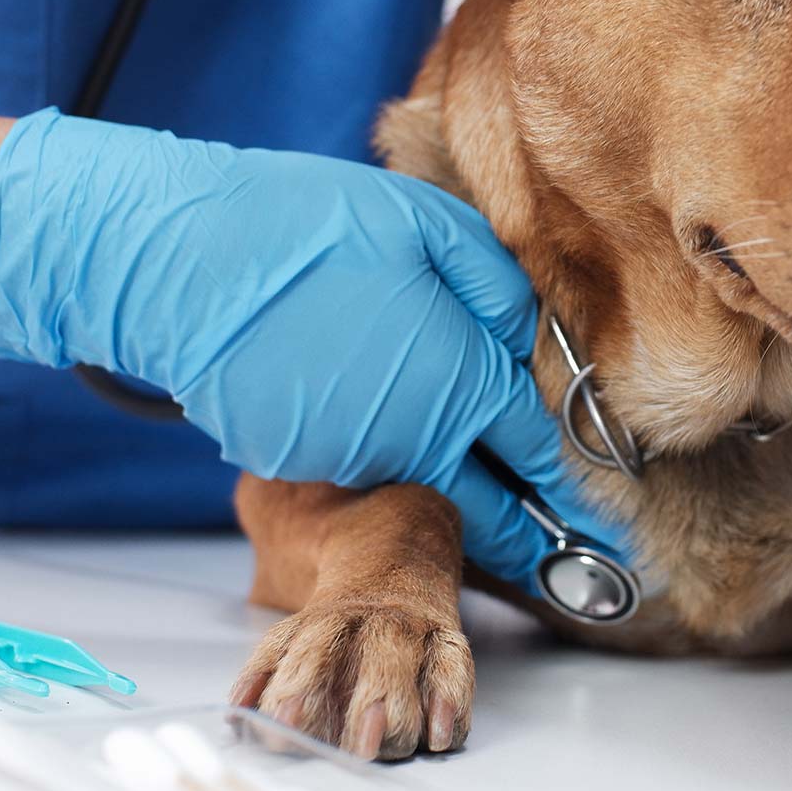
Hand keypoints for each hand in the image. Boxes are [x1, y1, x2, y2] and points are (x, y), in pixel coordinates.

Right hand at [0, 109, 619, 585]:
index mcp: (461, 383)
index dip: (576, 488)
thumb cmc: (314, 227)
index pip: (539, 455)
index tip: (607, 522)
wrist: (184, 260)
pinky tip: (358, 405)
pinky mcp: (290, 462)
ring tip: (466, 474)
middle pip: (487, 510)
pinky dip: (369, 452)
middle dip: (532, 538)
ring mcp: (346, 462)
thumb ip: (498, 290)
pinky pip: (349, 464)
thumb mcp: (432, 229)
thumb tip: (535, 339)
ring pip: (414, 484)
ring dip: (442, 483)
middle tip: (571, 563)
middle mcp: (411, 441)